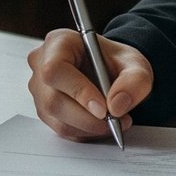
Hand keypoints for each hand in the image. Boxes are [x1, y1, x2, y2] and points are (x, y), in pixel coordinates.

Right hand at [27, 29, 153, 141]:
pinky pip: (61, 129)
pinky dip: (85, 132)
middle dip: (88, 118)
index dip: (78, 91)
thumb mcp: (135, 64)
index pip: (55, 69)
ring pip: (58, 119)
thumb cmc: (116, 62)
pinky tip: (101, 124)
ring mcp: (40, 89)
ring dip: (89, 127)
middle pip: (53, 100)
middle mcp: (41, 64)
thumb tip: (116, 106)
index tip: (104, 109)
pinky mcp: (45, 109)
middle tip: (115, 121)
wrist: (111, 71)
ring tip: (114, 122)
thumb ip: (134, 81)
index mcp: (59, 43)